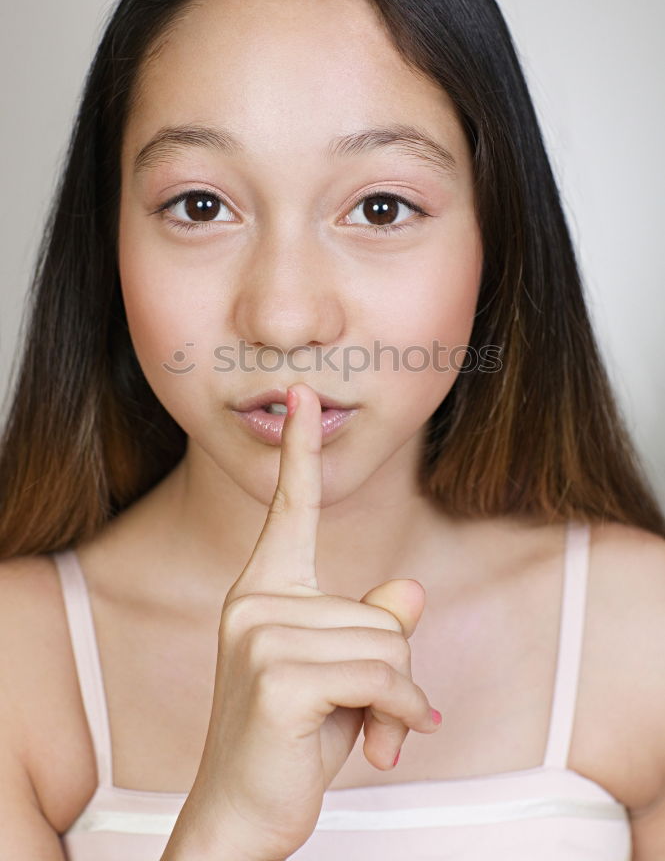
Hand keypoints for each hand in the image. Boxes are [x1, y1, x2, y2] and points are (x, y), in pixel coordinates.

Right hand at [180, 383, 441, 860]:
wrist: (241, 816)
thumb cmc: (293, 742)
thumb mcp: (343, 676)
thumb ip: (373, 626)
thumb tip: (410, 588)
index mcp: (265, 592)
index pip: (289, 508)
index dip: (301, 450)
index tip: (305, 393)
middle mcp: (256, 602)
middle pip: (382, 610)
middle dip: (393, 672)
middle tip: (370, 717)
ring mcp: (261, 635)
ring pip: (388, 644)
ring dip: (398, 700)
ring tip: (370, 734)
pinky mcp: (278, 674)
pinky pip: (382, 678)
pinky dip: (401, 717)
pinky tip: (382, 747)